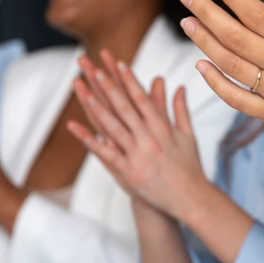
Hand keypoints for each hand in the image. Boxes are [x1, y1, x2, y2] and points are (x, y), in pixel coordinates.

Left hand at [68, 50, 208, 217]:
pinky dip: (88, 140)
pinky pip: (104, 153)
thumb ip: (180, 109)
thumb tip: (180, 87)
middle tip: (95, 70)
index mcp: (162, 128)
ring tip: (83, 91)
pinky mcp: (128, 172)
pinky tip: (73, 126)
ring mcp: (137, 155)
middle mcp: (149, 138)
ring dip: (96, 107)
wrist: (190, 199)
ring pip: (112, 127)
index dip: (129, 80)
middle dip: (109, 87)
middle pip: (125, 108)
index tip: (118, 63)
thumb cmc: (190, 167)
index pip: (142, 99)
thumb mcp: (188, 135)